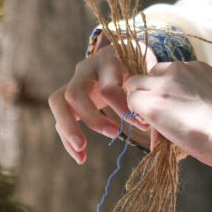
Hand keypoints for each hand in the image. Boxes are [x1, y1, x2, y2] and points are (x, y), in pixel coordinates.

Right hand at [48, 43, 145, 163]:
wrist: (124, 53)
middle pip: (75, 93)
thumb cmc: (139, 65)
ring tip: (82, 150)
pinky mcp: (68, 97)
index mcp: (108, 60)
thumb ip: (149, 97)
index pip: (109, 87)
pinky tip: (82, 158)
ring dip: (68, 128)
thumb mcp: (148, 72)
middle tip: (113, 135)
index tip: (143, 125)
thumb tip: (154, 134)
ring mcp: (73, 81)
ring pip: (58, 102)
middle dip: (91, 118)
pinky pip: (60, 117)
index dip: (124, 108)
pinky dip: (67, 139)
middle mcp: (86, 68)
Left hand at [123, 61, 211, 171]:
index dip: (165, 88)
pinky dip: (136, 113)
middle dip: (150, 91)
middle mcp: (178, 68)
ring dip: (141, 100)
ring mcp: (162, 83)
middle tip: (160, 113)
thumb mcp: (209, 100)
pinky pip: (133, 102)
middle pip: (149, 74)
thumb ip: (189, 97)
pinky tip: (150, 126)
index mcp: (196, 67)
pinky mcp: (150, 101)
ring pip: (135, 85)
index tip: (171, 106)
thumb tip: (171, 112)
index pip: (168, 71)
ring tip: (154, 120)